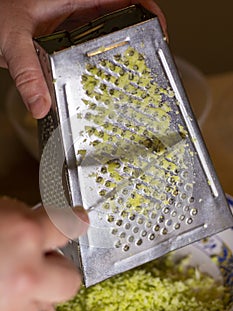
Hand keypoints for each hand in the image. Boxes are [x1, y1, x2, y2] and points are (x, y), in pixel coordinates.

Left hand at [0, 0, 166, 118]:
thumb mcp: (11, 38)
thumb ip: (26, 73)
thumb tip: (42, 105)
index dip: (147, 9)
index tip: (159, 30)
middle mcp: (77, 10)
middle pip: (121, 20)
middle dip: (138, 39)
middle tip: (149, 61)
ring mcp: (73, 26)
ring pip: (107, 37)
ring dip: (120, 54)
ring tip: (132, 76)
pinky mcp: (65, 41)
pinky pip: (90, 51)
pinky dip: (98, 64)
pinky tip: (101, 80)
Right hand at [0, 197, 88, 310]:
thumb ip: (24, 220)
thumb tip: (39, 223)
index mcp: (24, 234)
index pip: (69, 224)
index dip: (76, 221)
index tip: (81, 220)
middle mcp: (27, 274)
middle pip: (71, 280)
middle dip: (60, 270)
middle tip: (42, 261)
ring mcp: (16, 306)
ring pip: (48, 305)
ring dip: (37, 293)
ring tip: (13, 280)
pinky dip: (17, 309)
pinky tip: (1, 293)